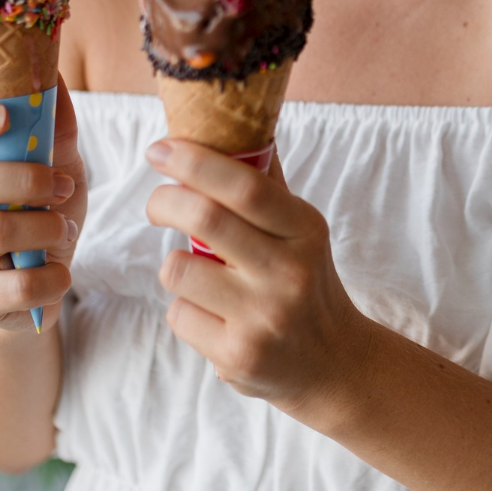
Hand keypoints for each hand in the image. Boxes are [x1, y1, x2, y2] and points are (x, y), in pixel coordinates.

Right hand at [0, 76, 86, 333]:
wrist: (45, 285)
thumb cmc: (48, 213)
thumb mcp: (61, 164)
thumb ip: (56, 123)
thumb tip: (49, 67)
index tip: (3, 118)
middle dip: (23, 180)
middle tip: (60, 187)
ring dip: (45, 228)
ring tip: (64, 229)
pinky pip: (14, 287)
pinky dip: (51, 277)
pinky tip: (60, 271)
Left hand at [145, 140, 371, 420]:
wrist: (335, 365)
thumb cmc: (305, 282)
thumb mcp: (300, 231)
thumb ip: (266, 184)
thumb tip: (233, 125)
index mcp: (305, 229)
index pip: (246, 184)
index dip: (195, 161)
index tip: (161, 149)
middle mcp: (288, 272)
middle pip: (204, 218)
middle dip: (164, 200)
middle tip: (156, 203)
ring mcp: (263, 317)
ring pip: (178, 270)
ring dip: (174, 265)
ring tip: (196, 274)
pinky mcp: (238, 355)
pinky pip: (179, 315)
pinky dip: (184, 309)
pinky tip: (212, 316)